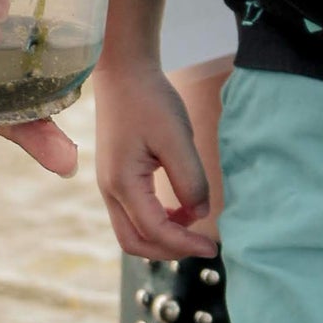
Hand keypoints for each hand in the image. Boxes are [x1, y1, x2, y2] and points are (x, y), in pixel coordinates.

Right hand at [91, 58, 216, 258]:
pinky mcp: (116, 177)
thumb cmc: (150, 100)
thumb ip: (190, 179)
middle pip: (134, 243)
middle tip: (202, 244)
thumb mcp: (177, 138)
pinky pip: (133, 215)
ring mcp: (109, 184)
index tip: (212, 247)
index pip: (155, 230)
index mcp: (122, 182)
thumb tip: (200, 214)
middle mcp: (110, 189)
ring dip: (162, 237)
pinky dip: (156, 222)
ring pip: (132, 232)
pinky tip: (180, 208)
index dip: (185, 244)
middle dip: (169, 251)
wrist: (124, 72)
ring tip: (193, 222)